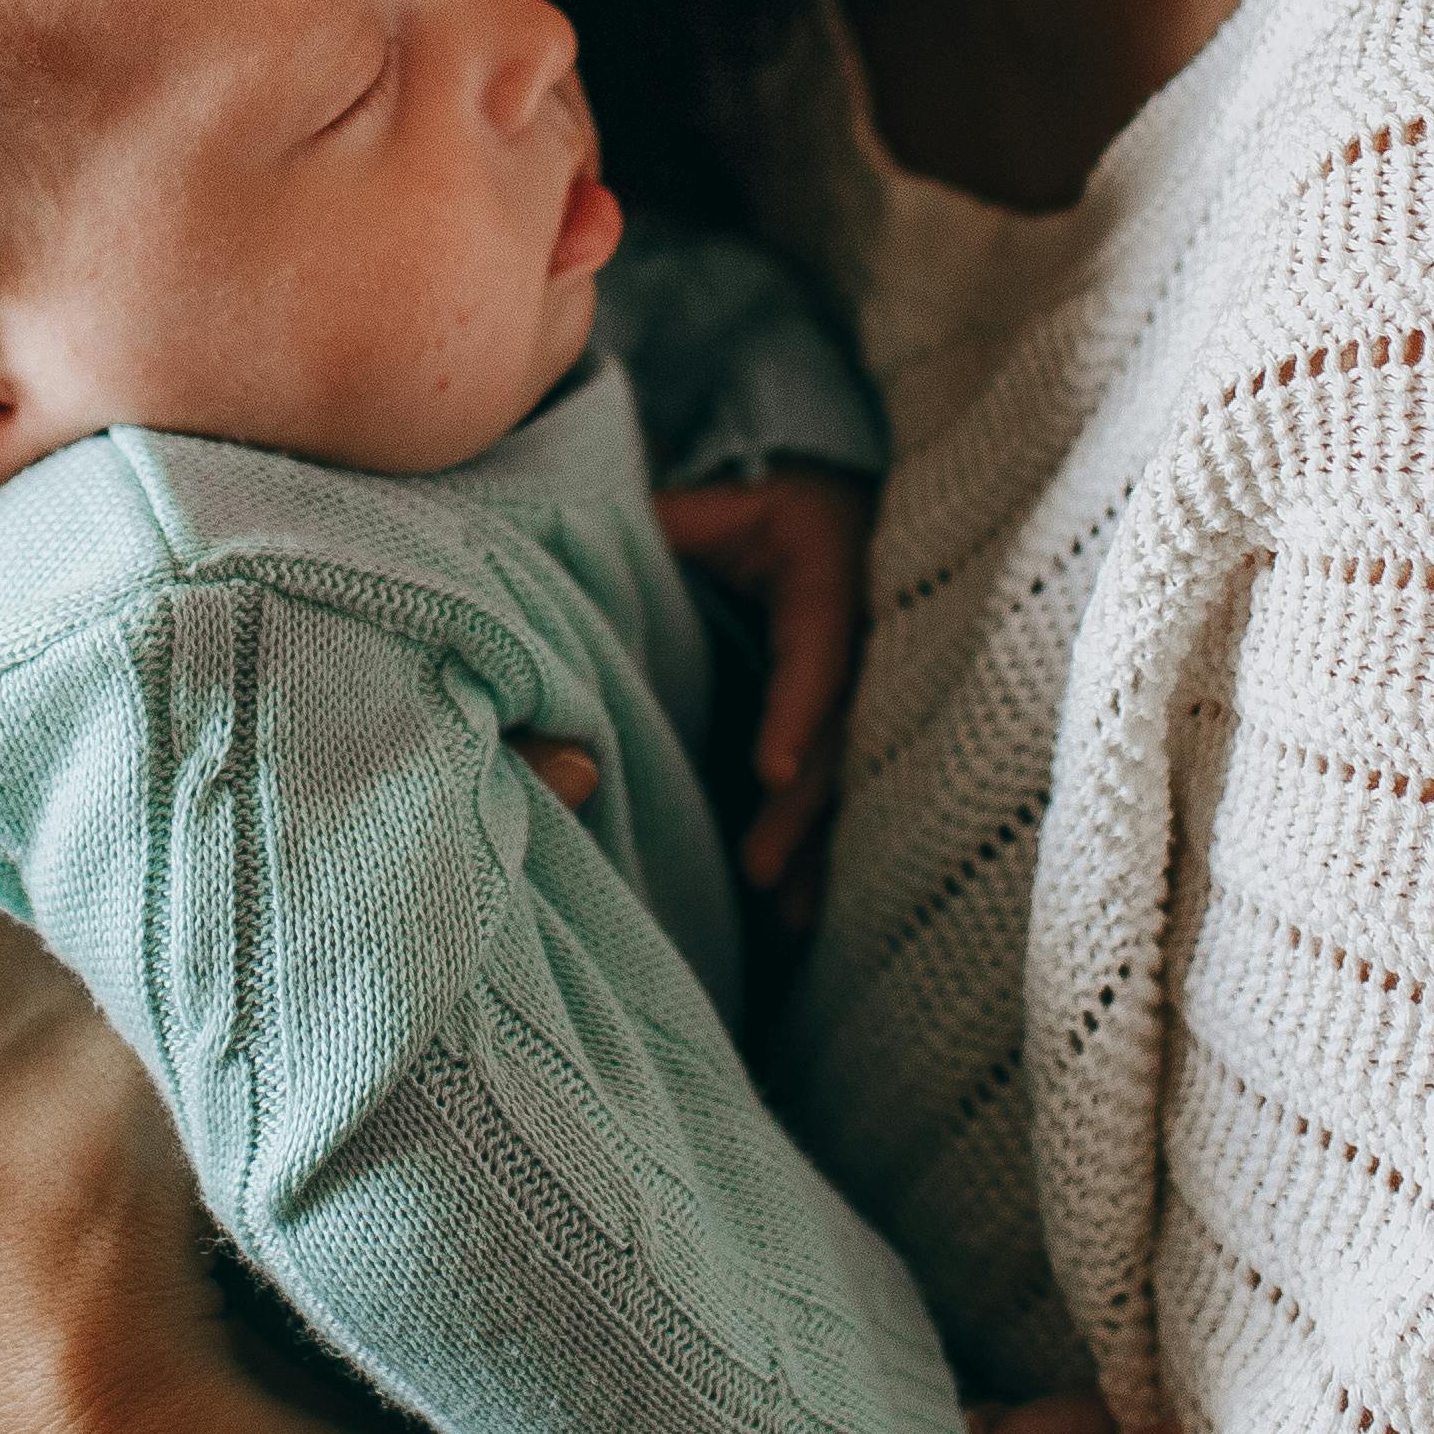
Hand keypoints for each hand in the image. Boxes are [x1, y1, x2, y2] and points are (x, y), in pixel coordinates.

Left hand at [654, 467, 872, 920]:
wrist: (832, 511)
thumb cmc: (760, 513)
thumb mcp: (723, 509)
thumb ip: (669, 527)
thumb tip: (574, 529)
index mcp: (828, 596)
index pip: (816, 660)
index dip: (796, 714)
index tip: (771, 771)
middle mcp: (858, 659)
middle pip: (838, 744)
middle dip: (800, 812)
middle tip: (760, 871)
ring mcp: (859, 703)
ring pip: (843, 787)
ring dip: (815, 852)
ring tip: (785, 918)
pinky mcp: (844, 737)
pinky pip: (833, 800)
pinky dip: (818, 859)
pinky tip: (796, 924)